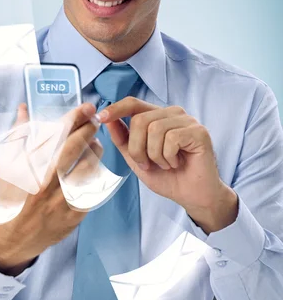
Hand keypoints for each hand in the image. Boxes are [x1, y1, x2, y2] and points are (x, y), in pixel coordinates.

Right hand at [0, 102, 102, 274]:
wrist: (15, 237)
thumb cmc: (10, 197)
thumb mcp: (6, 165)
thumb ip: (17, 135)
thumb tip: (24, 109)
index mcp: (28, 170)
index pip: (57, 136)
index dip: (74, 119)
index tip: (86, 107)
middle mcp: (46, 184)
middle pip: (76, 148)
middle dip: (89, 129)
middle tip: (94, 119)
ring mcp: (63, 200)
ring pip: (89, 166)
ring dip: (95, 150)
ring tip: (93, 142)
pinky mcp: (76, 214)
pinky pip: (93, 186)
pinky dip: (94, 171)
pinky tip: (90, 165)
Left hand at [97, 97, 237, 233]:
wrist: (192, 196)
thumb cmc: (168, 177)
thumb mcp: (136, 159)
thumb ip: (123, 140)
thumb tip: (107, 120)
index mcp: (157, 117)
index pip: (133, 103)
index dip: (116, 108)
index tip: (100, 118)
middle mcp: (173, 114)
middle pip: (139, 120)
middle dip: (137, 148)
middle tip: (148, 164)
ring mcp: (187, 121)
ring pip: (154, 129)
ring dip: (154, 155)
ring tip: (165, 164)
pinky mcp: (198, 131)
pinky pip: (171, 138)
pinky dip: (168, 157)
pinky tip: (177, 163)